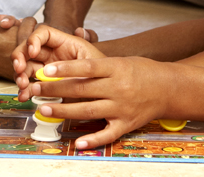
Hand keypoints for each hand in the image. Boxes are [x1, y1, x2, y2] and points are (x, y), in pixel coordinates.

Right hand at [12, 25, 104, 96]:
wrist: (104, 96)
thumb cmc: (101, 75)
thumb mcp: (94, 61)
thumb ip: (84, 48)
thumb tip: (80, 30)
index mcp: (62, 43)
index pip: (42, 33)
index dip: (34, 39)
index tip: (32, 52)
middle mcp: (51, 54)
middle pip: (27, 49)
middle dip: (19, 58)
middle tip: (20, 70)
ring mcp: (45, 69)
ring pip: (25, 67)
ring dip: (20, 75)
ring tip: (23, 86)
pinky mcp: (44, 85)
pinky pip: (30, 85)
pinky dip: (25, 91)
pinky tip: (25, 96)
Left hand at [26, 57, 171, 149]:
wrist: (169, 88)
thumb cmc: (141, 71)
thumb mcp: (121, 61)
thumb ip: (97, 67)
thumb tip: (66, 71)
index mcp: (116, 68)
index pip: (86, 67)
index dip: (65, 69)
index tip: (46, 70)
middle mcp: (118, 88)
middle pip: (82, 89)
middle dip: (56, 89)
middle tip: (35, 88)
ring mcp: (122, 107)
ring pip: (89, 110)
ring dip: (64, 111)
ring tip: (45, 109)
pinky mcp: (126, 124)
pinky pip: (107, 134)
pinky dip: (92, 140)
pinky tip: (77, 143)